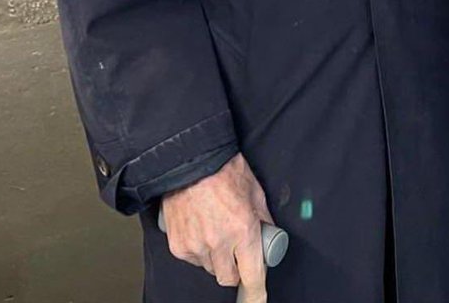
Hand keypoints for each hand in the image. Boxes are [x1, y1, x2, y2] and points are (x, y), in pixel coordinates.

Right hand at [162, 154, 273, 299]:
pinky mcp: (178, 245)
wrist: (190, 159)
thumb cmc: (225, 170)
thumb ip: (263, 219)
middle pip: (228, 277)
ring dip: (215, 257)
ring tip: (215, 228)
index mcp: (242, 230)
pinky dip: (198, 249)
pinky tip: (200, 227)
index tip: (259, 297)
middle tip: (235, 247)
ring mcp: (196, 246)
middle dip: (234, 267)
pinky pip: (193, 259)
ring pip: (210, 268)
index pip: (252, 275)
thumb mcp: (255, 192)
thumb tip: (269, 237)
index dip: (258, 290)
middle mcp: (219, 243)